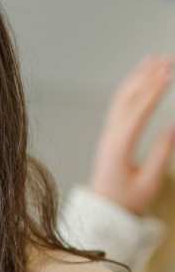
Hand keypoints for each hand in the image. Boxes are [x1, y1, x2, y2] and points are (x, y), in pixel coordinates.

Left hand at [89, 55, 174, 214]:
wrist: (102, 211)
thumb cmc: (127, 201)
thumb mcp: (149, 182)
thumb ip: (162, 154)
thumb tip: (174, 127)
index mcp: (119, 148)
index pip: (137, 114)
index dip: (153, 92)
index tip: (168, 74)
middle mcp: (110, 137)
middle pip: (127, 100)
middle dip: (147, 78)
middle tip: (168, 60)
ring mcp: (108, 135)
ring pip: (121, 100)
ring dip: (138, 78)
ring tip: (155, 60)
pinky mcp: (110, 136)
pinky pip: (119, 106)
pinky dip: (130, 88)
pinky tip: (141, 78)